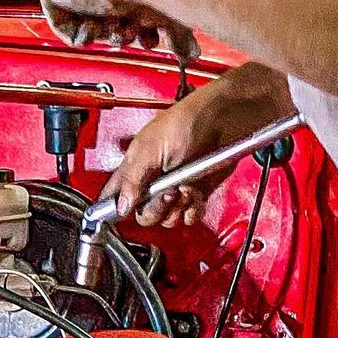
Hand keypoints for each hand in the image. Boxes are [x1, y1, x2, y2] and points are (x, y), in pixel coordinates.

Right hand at [101, 61, 293, 230]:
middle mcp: (154, 180)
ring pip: (167, 219)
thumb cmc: (189, 119)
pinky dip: (193, 212)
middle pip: (143, 214)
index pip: (114, 193)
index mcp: (136, 165)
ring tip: (186, 189)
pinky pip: (188, 216)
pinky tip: (195, 196)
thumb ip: (133, 178)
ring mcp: (176, 187)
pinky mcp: (196, 192)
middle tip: (167, 193)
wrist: (225, 119)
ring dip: (177, 209)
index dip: (112, 208)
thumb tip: (121, 205)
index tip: (115, 216)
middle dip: (155, 209)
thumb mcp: (152, 147)